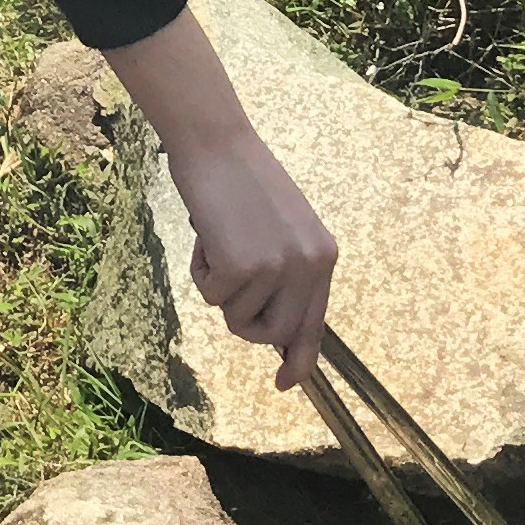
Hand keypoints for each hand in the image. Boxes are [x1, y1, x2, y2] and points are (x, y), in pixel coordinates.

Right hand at [98, 1, 337, 391]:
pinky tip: (205, 235)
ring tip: (217, 241)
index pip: (314, 323)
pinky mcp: (242, 266)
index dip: (300, 358)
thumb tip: (273, 333)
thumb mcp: (281, 229)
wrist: (215, 142)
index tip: (285, 382)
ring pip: (236, 316)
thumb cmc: (240, 181)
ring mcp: (278, 267)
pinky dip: (200, 271)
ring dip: (218, 287)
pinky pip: (211, 296)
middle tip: (224, 281)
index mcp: (324, 255)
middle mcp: (309, 265)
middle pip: (272, 332)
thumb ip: (286, 274)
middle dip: (242, 321)